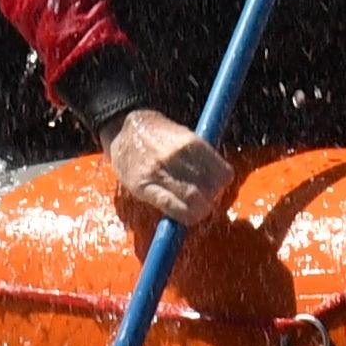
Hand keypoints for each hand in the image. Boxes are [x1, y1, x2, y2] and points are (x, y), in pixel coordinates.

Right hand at [103, 107, 234, 225]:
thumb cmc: (157, 134)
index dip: (223, 184)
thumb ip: (201, 155)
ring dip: (199, 209)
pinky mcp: (144, 186)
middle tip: (205, 199)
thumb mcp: (184, 135)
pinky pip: (170, 206)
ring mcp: (160, 172)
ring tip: (194, 207)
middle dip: (211, 198)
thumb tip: (220, 178)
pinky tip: (184, 214)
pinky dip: (182, 215)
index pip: (222, 174)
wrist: (123, 129)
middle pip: (209, 189)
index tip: (217, 186)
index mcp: (192, 142)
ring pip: (193, 200)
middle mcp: (178, 157)